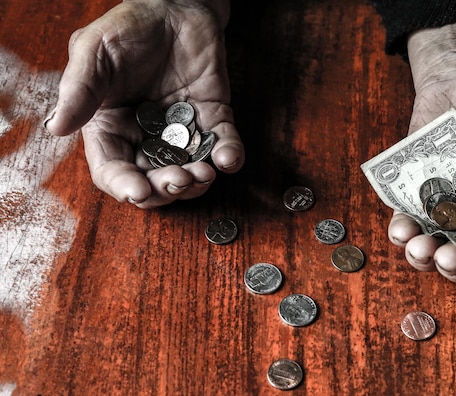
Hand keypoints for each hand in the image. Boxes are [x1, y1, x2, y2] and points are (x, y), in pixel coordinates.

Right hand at [44, 0, 243, 207]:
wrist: (174, 5)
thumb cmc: (127, 28)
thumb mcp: (94, 52)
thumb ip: (79, 90)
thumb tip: (56, 128)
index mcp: (112, 126)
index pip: (113, 169)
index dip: (124, 186)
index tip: (138, 191)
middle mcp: (146, 135)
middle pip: (153, 179)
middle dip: (166, 189)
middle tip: (179, 180)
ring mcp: (182, 129)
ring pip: (189, 171)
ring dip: (198, 181)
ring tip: (204, 173)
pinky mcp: (213, 116)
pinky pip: (222, 143)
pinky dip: (228, 155)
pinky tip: (227, 159)